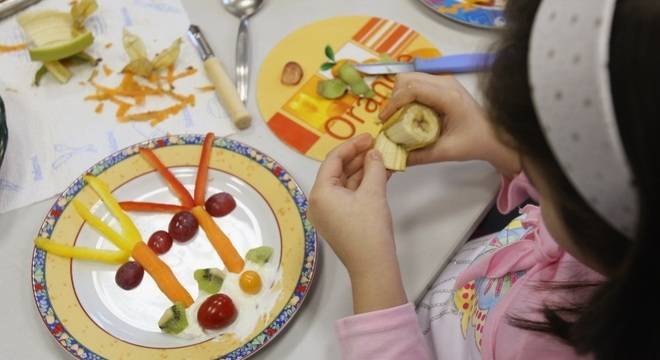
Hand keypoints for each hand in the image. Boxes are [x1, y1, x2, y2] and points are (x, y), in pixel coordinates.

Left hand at [309, 134, 405, 312]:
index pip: (333, 159)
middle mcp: (319, 201)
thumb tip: (375, 153)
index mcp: (320, 192)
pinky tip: (380, 175)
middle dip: (358, 157)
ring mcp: (328, 213)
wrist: (372, 265)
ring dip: (362, 171)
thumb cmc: (369, 228)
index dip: (352, 145)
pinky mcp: (338, 221)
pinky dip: (362, 186)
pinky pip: (348, 196)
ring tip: (382, 159)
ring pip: (344, 184)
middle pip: (337, 171)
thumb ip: (373, 167)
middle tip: (377, 146)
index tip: (370, 137)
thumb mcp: (373, 192)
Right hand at [380, 73, 520, 175]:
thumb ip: (419, 156)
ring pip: (410, 79)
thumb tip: (395, 158)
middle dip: (394, 98)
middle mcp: (446, 83)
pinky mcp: (443, 84)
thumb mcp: (446, 152)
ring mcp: (445, 81)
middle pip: (407, 79)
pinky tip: (410, 114)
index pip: (412, 89)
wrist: (495, 136)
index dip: (393, 103)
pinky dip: (407, 96)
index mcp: (448, 97)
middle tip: (392, 120)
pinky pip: (417, 83)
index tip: (385, 121)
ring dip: (400, 96)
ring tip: (399, 117)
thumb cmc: (474, 142)